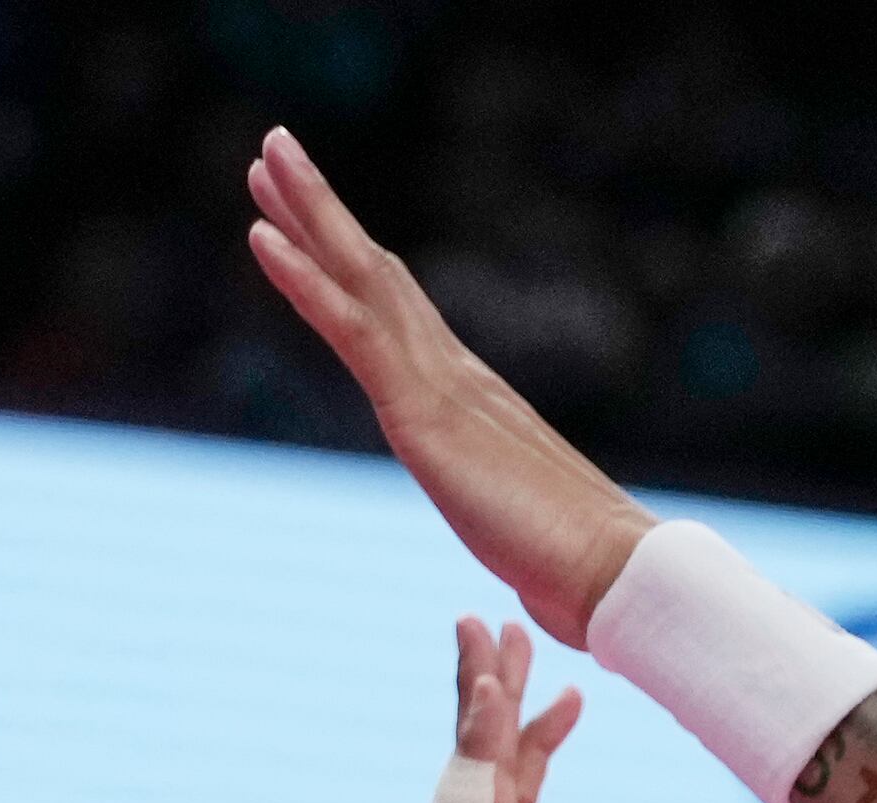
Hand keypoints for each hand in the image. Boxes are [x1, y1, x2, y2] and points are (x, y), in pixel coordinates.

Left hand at [245, 128, 653, 641]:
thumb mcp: (530, 545)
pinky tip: (261, 235)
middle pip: (376, 273)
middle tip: (275, 151)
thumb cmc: (585, 573)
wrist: (615, 571)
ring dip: (309, 212)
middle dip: (323, 211)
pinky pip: (349, 329)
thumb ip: (522, 535)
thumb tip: (537, 578)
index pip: (400, 316)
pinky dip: (303, 278)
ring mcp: (440, 384)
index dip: (352, 264)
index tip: (310, 220)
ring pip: (359, 278)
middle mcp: (456, 374)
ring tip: (264, 155)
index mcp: (472, 401)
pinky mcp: (422, 411)